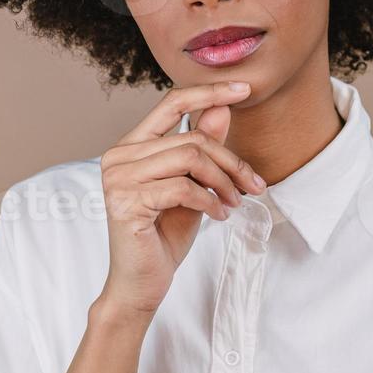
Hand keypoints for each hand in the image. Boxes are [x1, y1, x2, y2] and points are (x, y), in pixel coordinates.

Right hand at [96, 80, 265, 316]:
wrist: (140, 285)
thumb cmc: (164, 236)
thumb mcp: (193, 185)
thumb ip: (203, 147)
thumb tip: (223, 108)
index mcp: (132, 146)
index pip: (171, 102)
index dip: (209, 92)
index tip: (244, 88)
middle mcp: (119, 156)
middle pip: (191, 137)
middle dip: (231, 160)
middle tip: (253, 185)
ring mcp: (118, 177)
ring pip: (190, 158)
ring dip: (223, 182)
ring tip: (234, 202)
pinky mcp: (125, 201)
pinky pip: (183, 187)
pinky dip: (210, 201)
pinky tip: (218, 215)